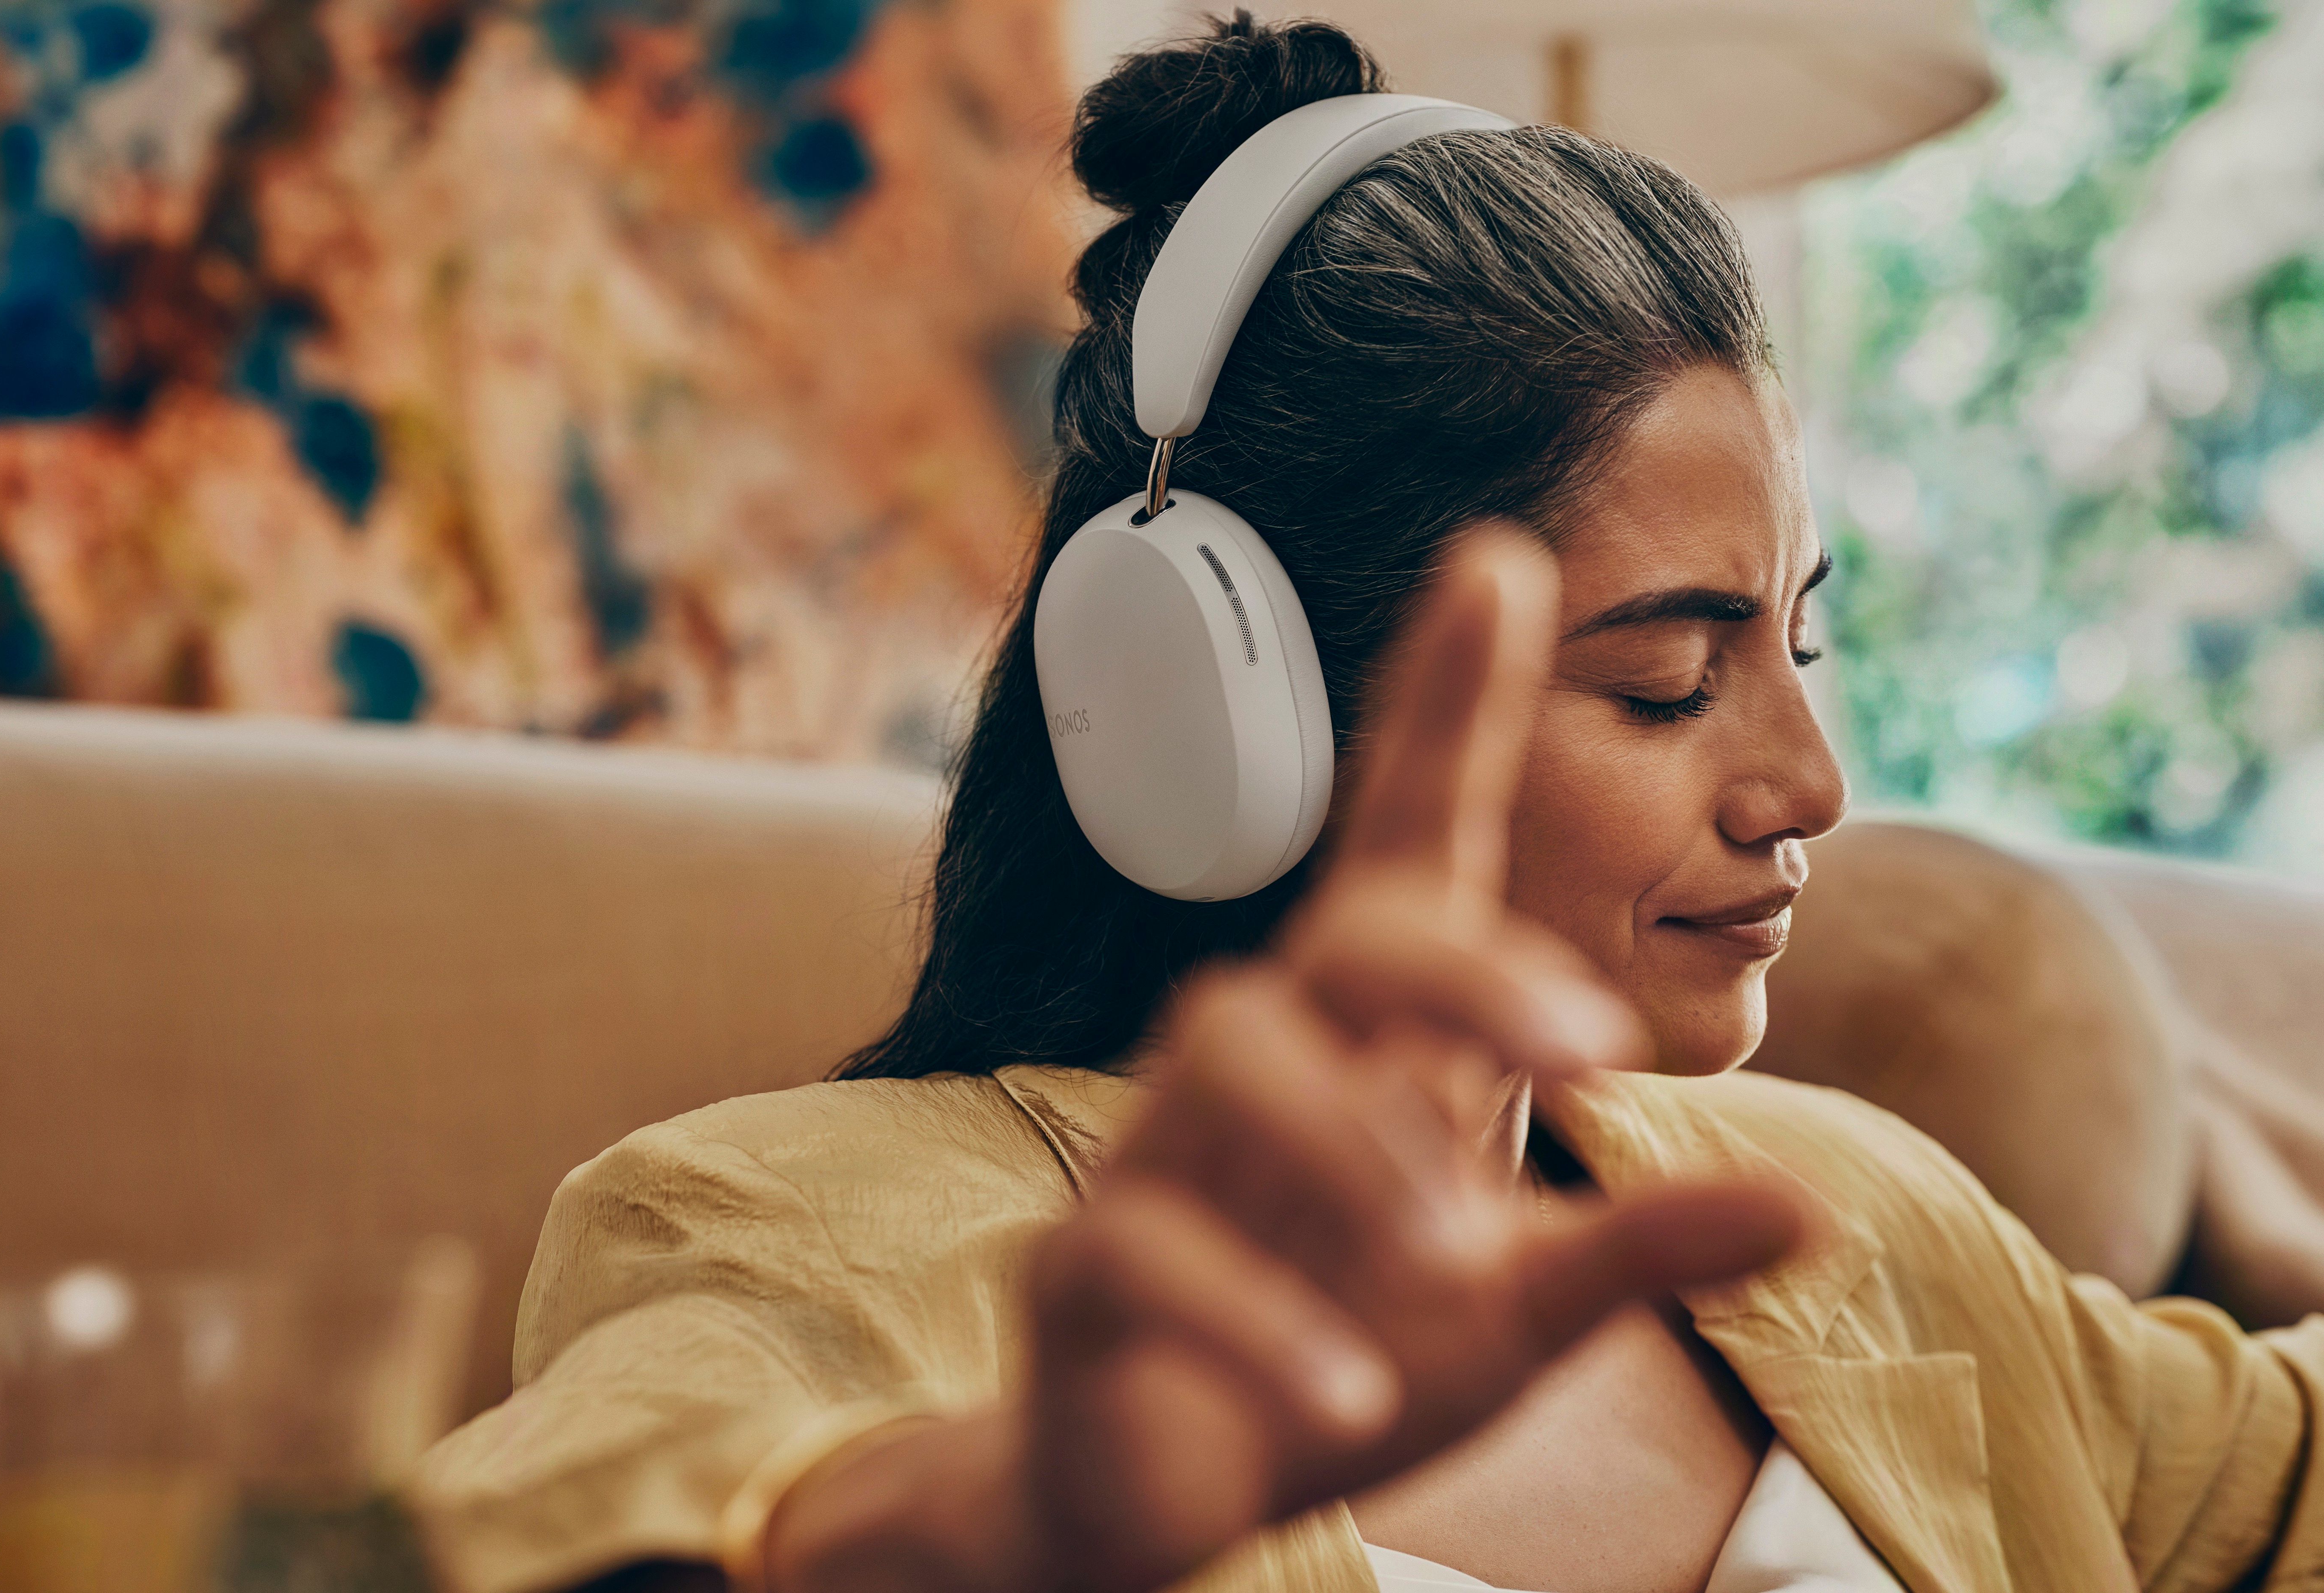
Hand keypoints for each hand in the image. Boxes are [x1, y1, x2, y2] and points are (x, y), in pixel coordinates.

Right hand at [763, 531, 1802, 1592]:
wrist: (1171, 1490)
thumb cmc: (1352, 1356)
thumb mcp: (1519, 1307)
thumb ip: (1640, 1244)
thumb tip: (1814, 1199)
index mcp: (1370, 1052)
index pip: (1405, 845)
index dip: (1444, 706)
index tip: (1499, 559)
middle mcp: (1261, 1068)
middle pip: (1339, 935)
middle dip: (1462, 965)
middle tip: (1586, 1051)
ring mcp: (1161, 1156)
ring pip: (1222, 1051)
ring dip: (1345, 1138)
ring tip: (1443, 1243)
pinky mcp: (1087, 1271)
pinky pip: (1145, 1247)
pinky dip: (1252, 1317)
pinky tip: (1342, 1392)